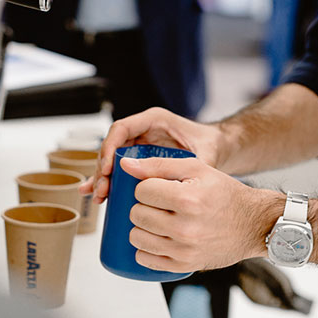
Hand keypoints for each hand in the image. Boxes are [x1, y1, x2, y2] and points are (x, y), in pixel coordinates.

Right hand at [79, 107, 228, 203]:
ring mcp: (140, 146)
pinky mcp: (140, 161)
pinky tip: (99, 196)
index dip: (109, 147)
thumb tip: (185, 184)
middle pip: (113, 146)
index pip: (121, 129)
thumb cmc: (211, 143)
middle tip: (102, 190)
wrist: (218, 148)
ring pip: (112, 159)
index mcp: (154, 120)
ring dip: (103, 178)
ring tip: (99, 197)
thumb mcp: (205, 152)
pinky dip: (109, 182)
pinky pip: (120, 170)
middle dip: (103, 169)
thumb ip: (195, 163)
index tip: (108, 169)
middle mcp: (143, 131)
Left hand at [122, 156, 282, 271]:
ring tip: (158, 220)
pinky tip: (158, 237)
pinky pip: (145, 258)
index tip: (158, 188)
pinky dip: (146, 248)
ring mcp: (184, 250)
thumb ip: (158, 164)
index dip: (146, 186)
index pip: (141, 191)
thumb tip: (126, 165)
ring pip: (137, 238)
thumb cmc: (225, 194)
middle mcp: (186, 227)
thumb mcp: (196, 169)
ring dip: (142, 227)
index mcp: (188, 199)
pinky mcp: (184, 265)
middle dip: (143, 206)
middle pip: (136, 214)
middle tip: (159, 204)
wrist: (254, 224)